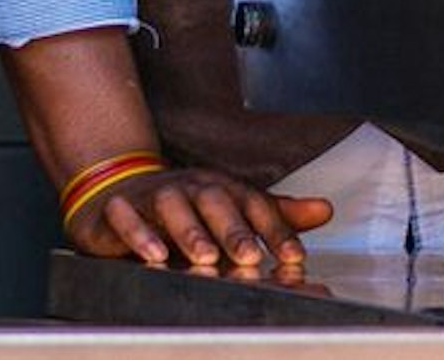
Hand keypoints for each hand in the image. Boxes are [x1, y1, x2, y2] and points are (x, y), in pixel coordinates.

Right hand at [66, 164, 331, 272]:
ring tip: (205, 256)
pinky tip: (153, 254)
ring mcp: (153, 195)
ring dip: (189, 231)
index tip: (294, 256)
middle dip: (233, 228)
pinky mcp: (118, 209)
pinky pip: (126, 217)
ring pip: (172, 206)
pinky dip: (139, 234)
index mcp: (221, 187)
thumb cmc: (185, 205)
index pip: (253, 203)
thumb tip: (325, 209)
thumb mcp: (233, 209)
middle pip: (215, 200)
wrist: (119, 189)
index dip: (275, 229)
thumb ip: (277, 214)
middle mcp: (190, 187)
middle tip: (250, 255)